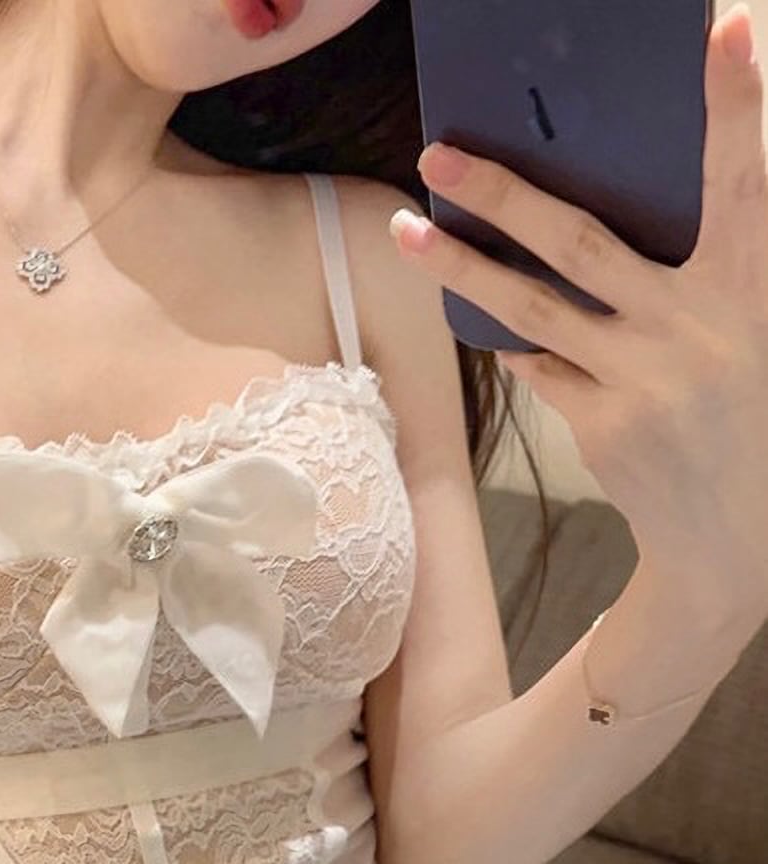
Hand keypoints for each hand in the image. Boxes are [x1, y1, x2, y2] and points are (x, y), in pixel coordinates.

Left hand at [390, 3, 767, 619]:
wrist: (738, 536)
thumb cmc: (751, 411)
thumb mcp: (751, 328)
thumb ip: (710, 273)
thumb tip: (603, 226)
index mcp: (749, 288)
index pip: (746, 179)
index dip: (737, 104)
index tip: (724, 24)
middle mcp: (694, 325)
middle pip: (579, 242)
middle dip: (505, 191)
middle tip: (439, 151)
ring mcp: (640, 378)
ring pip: (531, 307)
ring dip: (462, 264)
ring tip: (406, 227)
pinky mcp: (601, 422)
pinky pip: (543, 366)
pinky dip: (520, 341)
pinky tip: (498, 327)